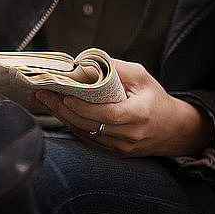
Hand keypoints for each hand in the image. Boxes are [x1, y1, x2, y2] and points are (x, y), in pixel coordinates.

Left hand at [28, 59, 213, 156]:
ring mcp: (121, 147)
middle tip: (41, 94)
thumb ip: (115, 68)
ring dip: (61, 116)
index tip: (65, 95)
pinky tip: (57, 111)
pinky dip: (71, 124)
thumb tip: (84, 61)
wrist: (174, 129)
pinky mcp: (114, 152)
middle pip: (89, 125)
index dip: (83, 108)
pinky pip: (87, 138)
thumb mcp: (141, 76)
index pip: (107, 115)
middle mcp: (130, 134)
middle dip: (61, 109)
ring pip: (84, 133)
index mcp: (139, 114)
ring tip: (42, 100)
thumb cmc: (155, 98)